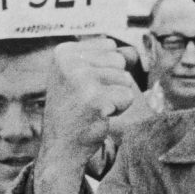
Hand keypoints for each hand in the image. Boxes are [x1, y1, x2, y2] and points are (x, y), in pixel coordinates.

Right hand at [35, 39, 138, 193]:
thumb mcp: (83, 77)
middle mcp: (69, 63)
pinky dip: (119, 109)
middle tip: (90, 100)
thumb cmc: (75, 111)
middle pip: (119, 61)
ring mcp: (81, 81)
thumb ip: (108, 60)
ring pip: (126, 79)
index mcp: (63, 53)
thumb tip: (133, 52)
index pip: (109, 46)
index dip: (105, 69)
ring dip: (116, 97)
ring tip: (94, 108)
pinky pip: (127, 96)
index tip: (84, 86)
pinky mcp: (96, 100)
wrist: (61, 147)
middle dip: (113, 83)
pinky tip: (98, 117)